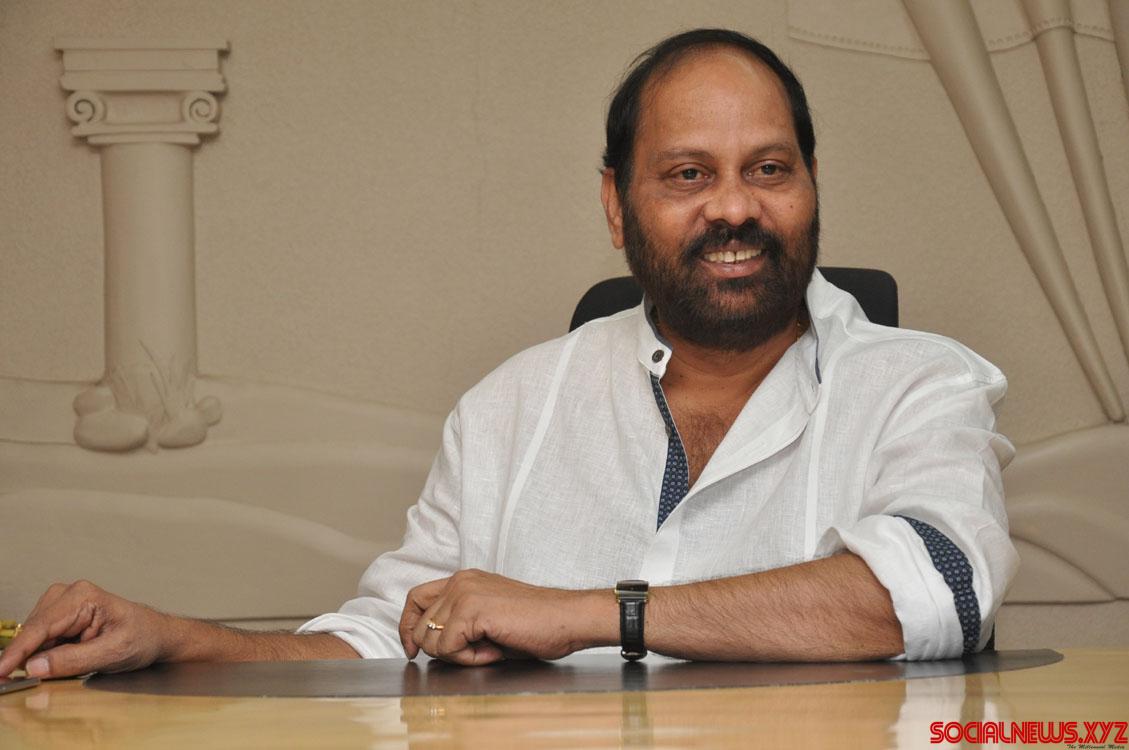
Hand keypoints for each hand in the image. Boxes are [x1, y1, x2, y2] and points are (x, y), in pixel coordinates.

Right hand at [0, 581, 171, 678]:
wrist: (156, 635)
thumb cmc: (143, 637)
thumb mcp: (112, 653)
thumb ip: (73, 660)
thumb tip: (35, 666)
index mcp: (83, 597)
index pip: (40, 627)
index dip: (17, 652)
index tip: (0, 671)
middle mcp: (69, 595)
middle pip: (32, 632)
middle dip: (29, 658)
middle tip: (37, 679)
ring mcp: (62, 605)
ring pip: (33, 637)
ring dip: (40, 656)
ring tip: (76, 661)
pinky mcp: (60, 618)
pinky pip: (41, 640)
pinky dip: (46, 655)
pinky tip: (66, 659)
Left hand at [398, 569, 612, 665]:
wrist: (567, 618)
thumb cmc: (537, 623)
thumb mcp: (488, 618)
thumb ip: (459, 622)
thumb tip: (430, 645)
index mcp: (463, 580)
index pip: (416, 599)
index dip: (408, 626)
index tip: (413, 649)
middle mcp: (459, 581)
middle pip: (420, 627)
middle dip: (443, 650)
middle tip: (478, 652)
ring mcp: (463, 593)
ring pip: (430, 640)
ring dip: (458, 655)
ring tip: (490, 648)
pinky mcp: (470, 610)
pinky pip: (447, 648)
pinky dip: (469, 659)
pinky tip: (494, 650)